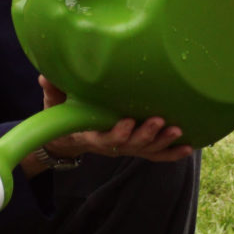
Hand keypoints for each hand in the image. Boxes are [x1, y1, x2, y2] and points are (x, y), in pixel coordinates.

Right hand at [35, 78, 192, 163]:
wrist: (71, 137)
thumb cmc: (65, 117)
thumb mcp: (54, 106)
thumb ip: (53, 92)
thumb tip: (45, 77)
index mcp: (92, 135)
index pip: (106, 139)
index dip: (117, 133)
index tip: (127, 121)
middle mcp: (112, 145)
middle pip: (132, 146)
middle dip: (146, 135)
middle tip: (159, 121)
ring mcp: (127, 148)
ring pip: (147, 151)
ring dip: (163, 143)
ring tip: (178, 131)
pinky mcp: (137, 148)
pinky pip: (156, 156)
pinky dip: (172, 153)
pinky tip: (189, 146)